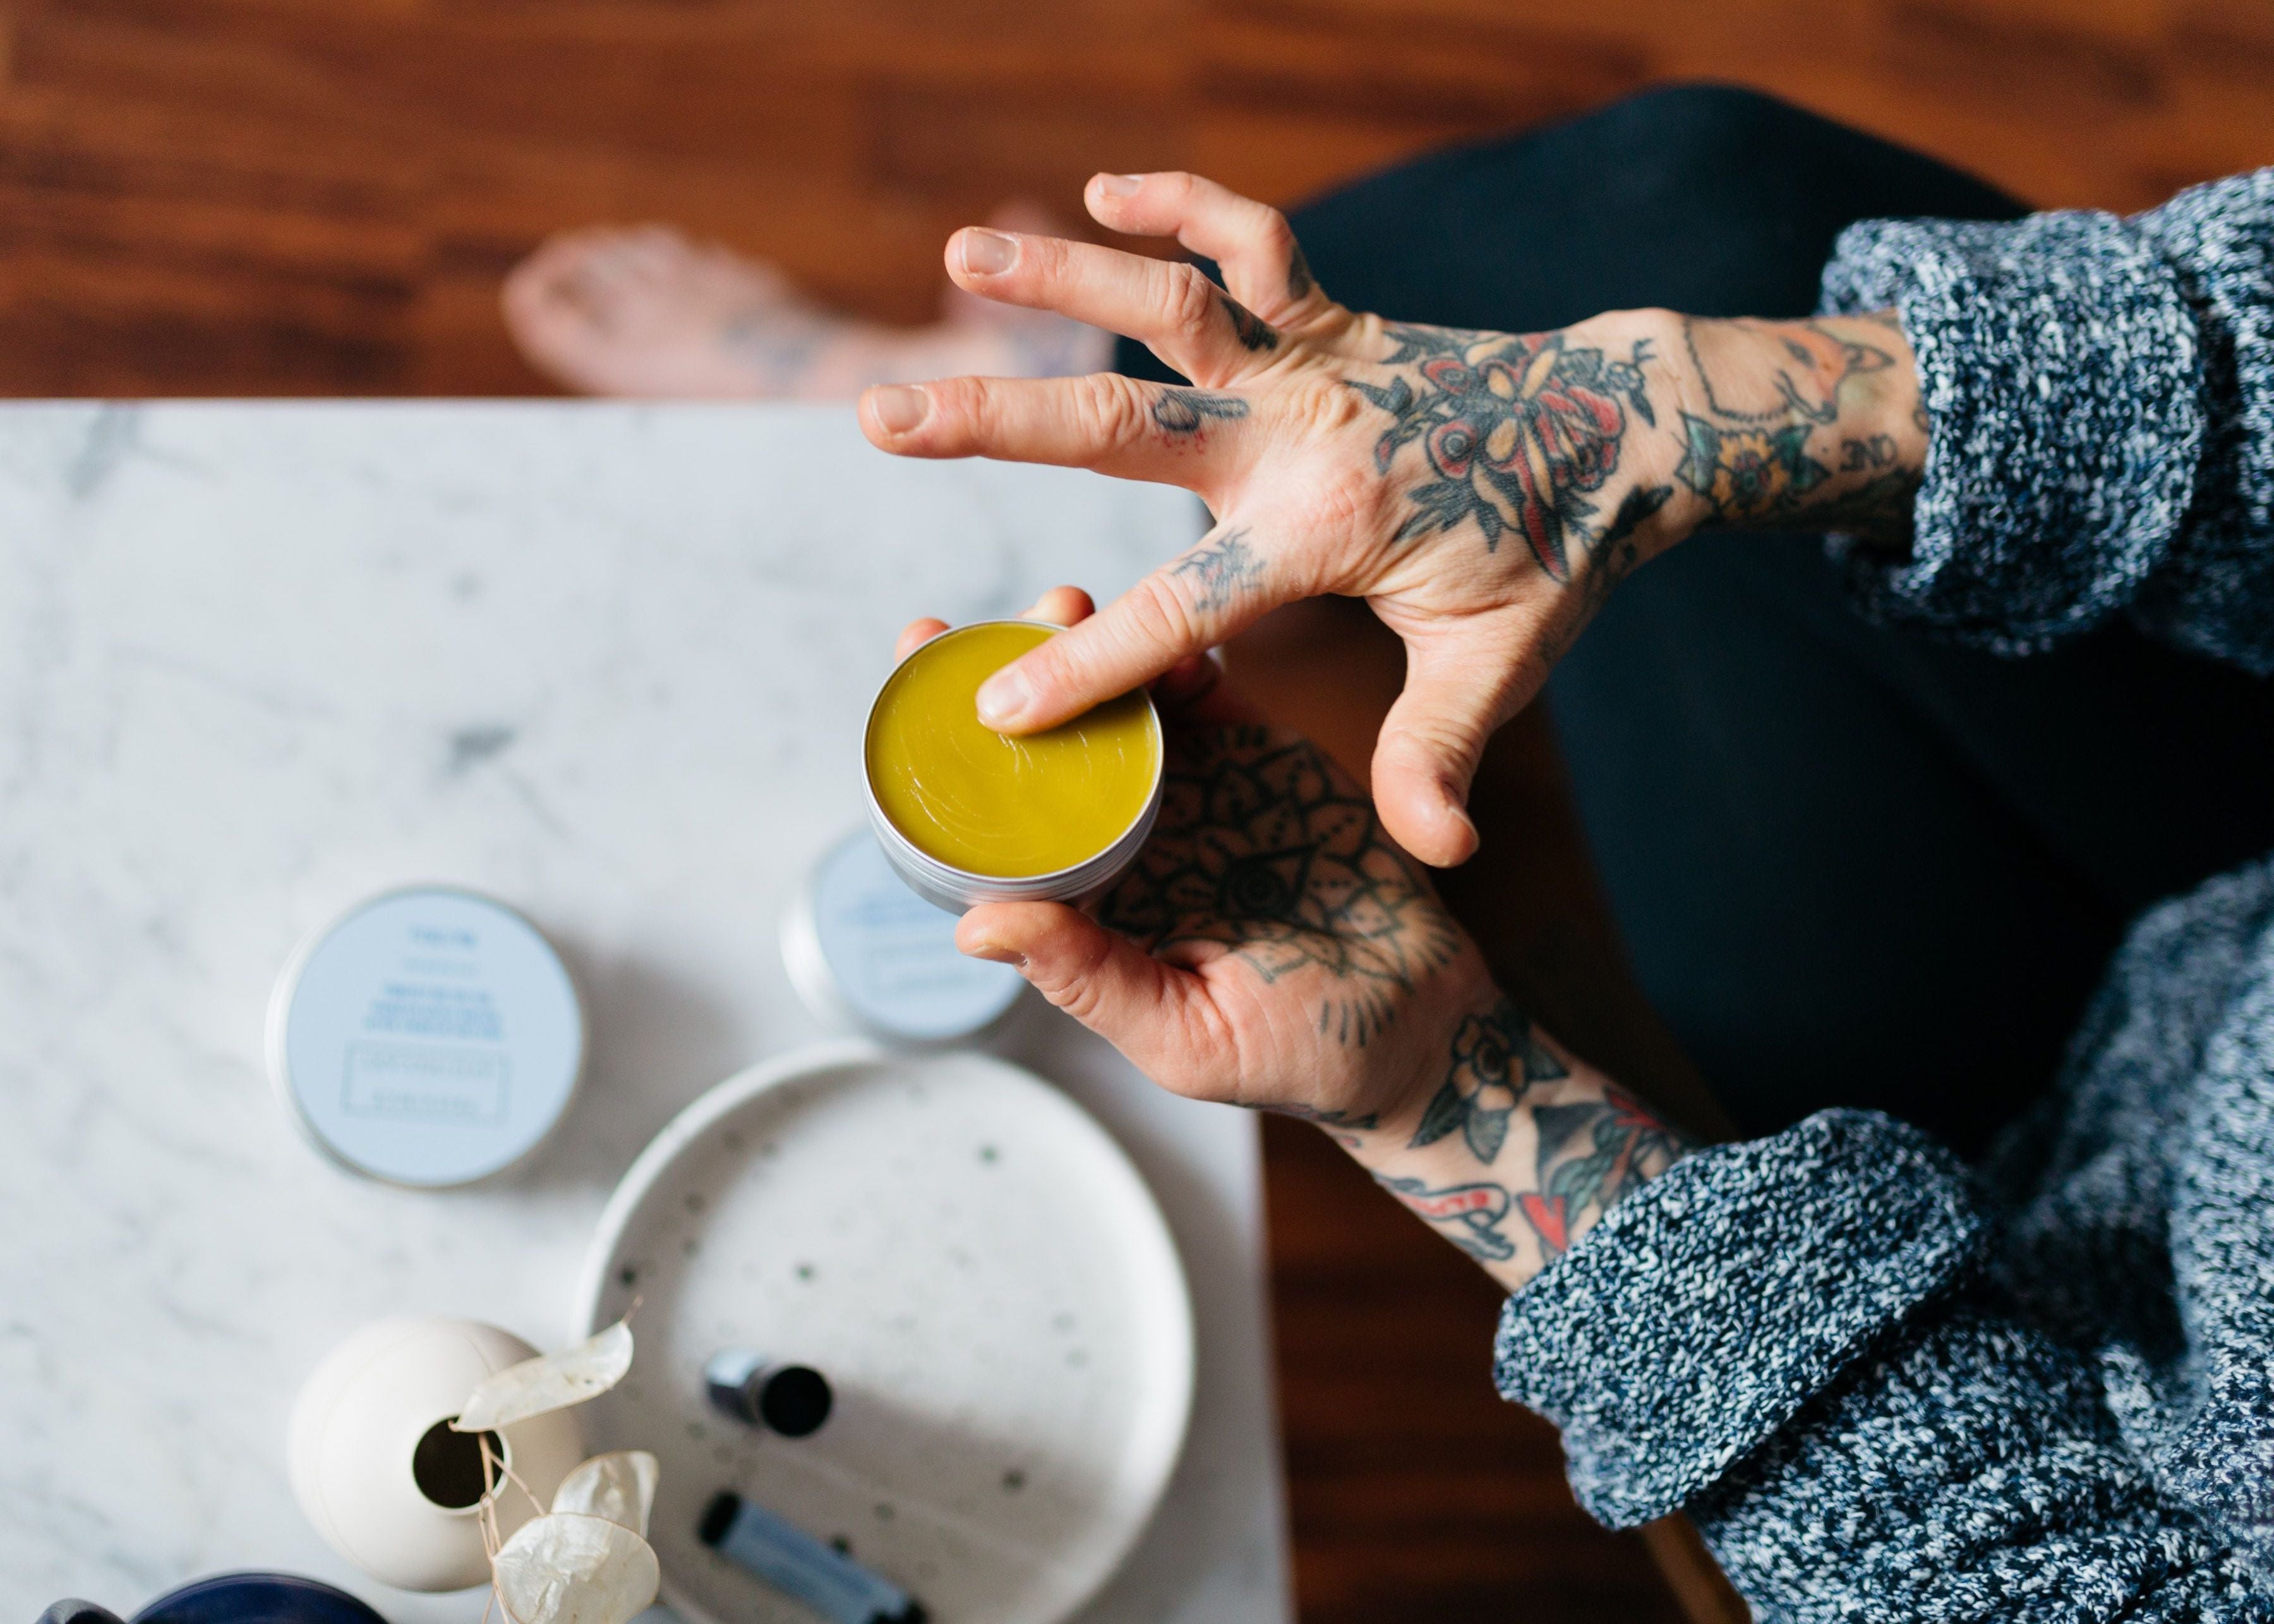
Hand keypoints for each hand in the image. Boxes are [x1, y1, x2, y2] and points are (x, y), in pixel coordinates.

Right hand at [861, 173, 1924, 866]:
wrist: (1623, 431)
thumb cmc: (1553, 554)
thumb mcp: (1502, 661)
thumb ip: (1442, 749)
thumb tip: (1437, 851)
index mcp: (1325, 527)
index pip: (1182, 609)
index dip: (1089, 668)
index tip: (998, 710)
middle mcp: (1302, 431)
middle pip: (1127, 424)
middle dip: (996, 426)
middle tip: (883, 419)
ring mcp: (1314, 362)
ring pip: (1174, 302)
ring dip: (1064, 273)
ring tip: (959, 254)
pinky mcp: (1332, 316)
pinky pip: (1255, 243)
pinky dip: (1184, 204)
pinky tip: (1104, 187)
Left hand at [896, 588, 1693, 1289]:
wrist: (1423, 1022)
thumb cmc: (1298, 1051)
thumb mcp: (1182, 1032)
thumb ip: (1090, 977)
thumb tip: (977, 927)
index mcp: (1087, 905)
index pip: (994, 825)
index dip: (946, 760)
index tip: (908, 685)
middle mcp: (1122, 839)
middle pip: (1043, 744)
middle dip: (1007, 676)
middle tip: (983, 628)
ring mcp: (1188, 791)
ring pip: (1116, 702)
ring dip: (1086, 650)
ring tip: (1066, 605)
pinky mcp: (1256, 755)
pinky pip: (1204, 692)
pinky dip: (1178, 651)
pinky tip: (1159, 621)